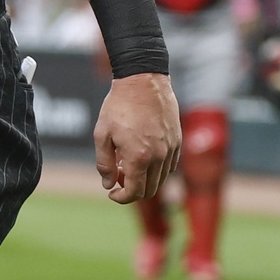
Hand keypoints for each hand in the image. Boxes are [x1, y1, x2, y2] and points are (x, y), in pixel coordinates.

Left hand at [93, 72, 178, 203]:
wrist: (143, 81)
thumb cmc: (118, 106)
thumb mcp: (102, 135)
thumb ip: (104, 164)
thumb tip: (109, 185)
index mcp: (139, 157)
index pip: (134, 192)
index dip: (121, 198)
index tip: (112, 193)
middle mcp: (159, 156)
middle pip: (150, 190)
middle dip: (132, 191)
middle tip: (118, 177)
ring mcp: (171, 149)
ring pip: (161, 179)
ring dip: (145, 179)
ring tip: (128, 163)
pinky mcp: (177, 140)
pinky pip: (170, 165)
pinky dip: (157, 169)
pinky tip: (143, 156)